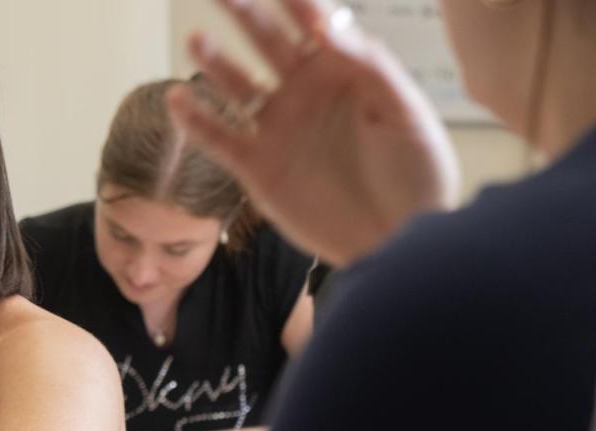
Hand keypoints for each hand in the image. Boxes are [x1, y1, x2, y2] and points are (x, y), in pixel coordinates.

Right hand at [168, 0, 459, 266]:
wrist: (400, 243)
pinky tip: (178, 99)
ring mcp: (277, 128)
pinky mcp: (257, 167)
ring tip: (197, 39)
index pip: (314, 24)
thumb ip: (371, 67)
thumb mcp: (407, 115)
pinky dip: (195, 121)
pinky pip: (218, 138)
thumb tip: (331, 25)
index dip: (298, 3)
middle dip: (246, 14)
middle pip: (267, 43)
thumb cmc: (417, 176)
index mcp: (343, 73)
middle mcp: (304, 93)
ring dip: (215, 61)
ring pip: (236, 85)